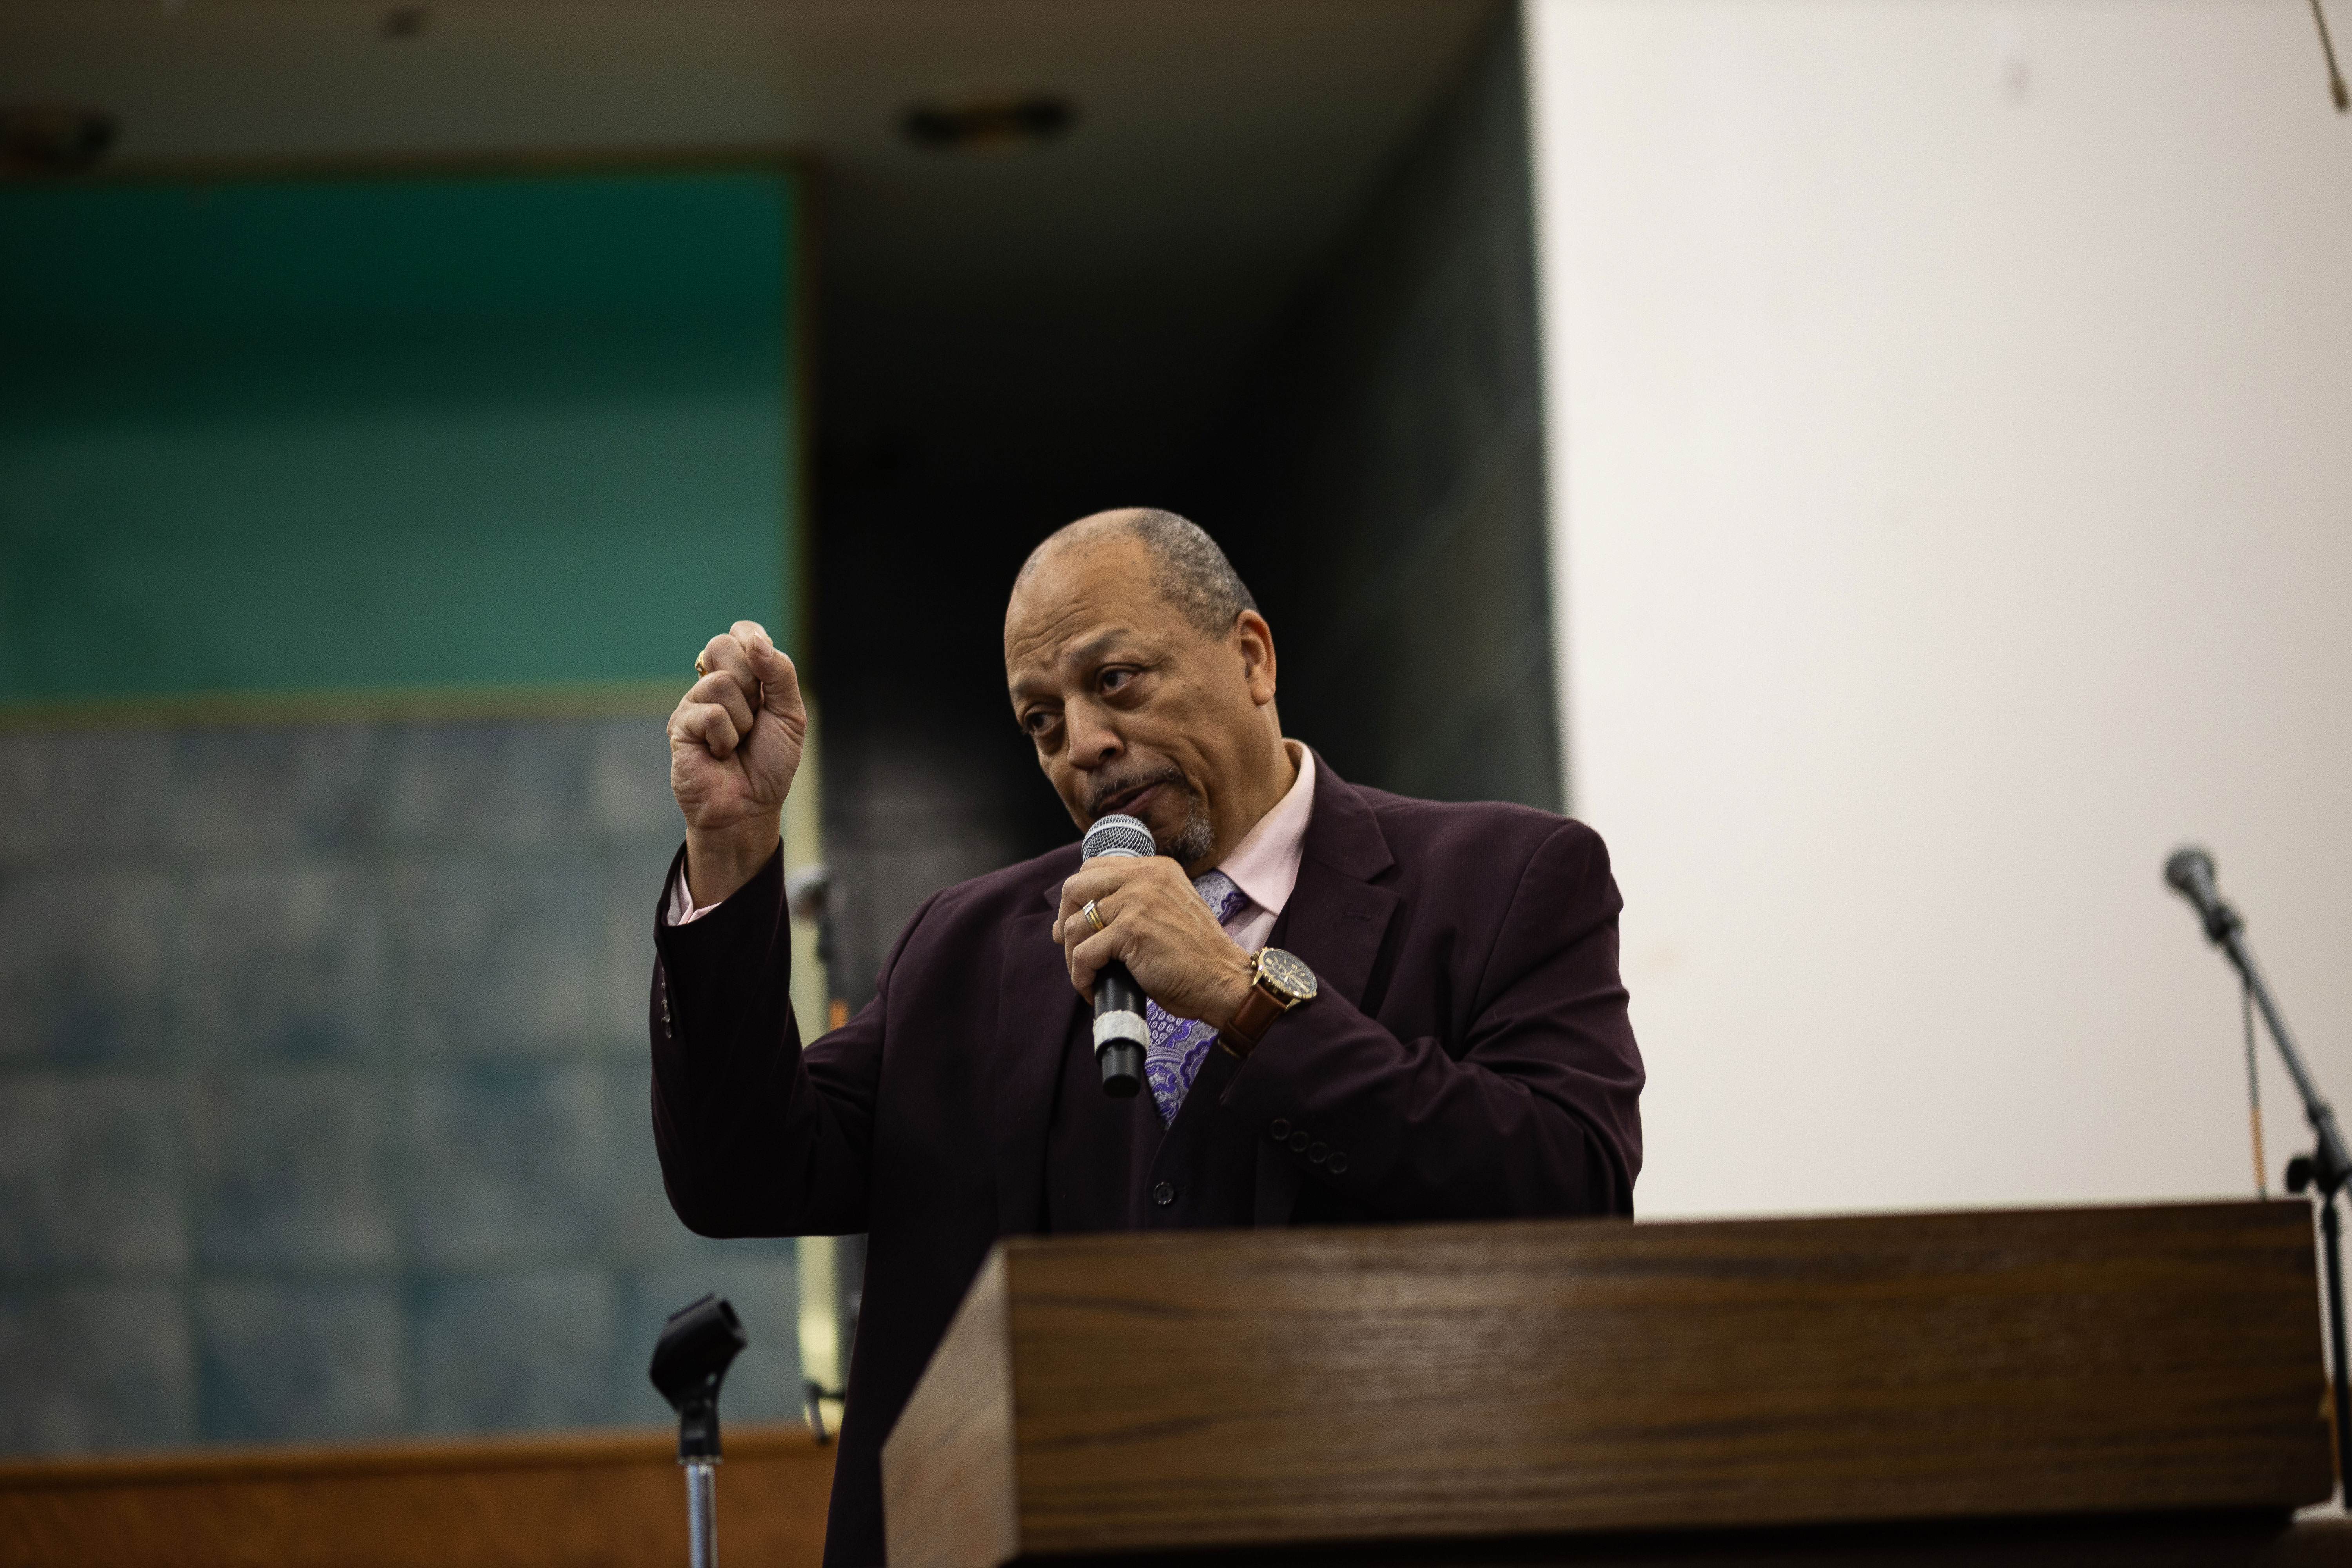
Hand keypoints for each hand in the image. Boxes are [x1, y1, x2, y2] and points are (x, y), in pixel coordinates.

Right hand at [669, 620, 804, 904]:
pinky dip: (726, 737)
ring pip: (720, 682)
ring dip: (742, 720)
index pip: (742, 633)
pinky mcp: (680, 725)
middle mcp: (714, 684)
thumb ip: (780, 673)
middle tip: (753, 716)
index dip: (755, 643)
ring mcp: (694, 702)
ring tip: (737, 742)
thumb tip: (757, 641)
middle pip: (722, 645)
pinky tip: (719, 753)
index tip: (765, 676)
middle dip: (750, 682)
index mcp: (744, 676)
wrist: (750, 807)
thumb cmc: (770, 763)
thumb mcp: (791, 714)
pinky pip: (710, 713)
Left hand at [1053, 857, 1255, 1027]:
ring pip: (1075, 925)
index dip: (1077, 898)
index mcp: (1155, 868)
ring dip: (1073, 957)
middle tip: (1072, 948)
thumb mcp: (1167, 911)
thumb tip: (1072, 920)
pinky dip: (1081, 977)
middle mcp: (1145, 877)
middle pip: (1075, 887)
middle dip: (1065, 921)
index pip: (1094, 868)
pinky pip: (1083, 954)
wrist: (1223, 980)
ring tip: (1088, 976)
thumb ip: (1132, 903)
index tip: (1076, 925)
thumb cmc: (1195, 956)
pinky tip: (1093, 989)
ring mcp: (1137, 901)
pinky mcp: (1131, 930)